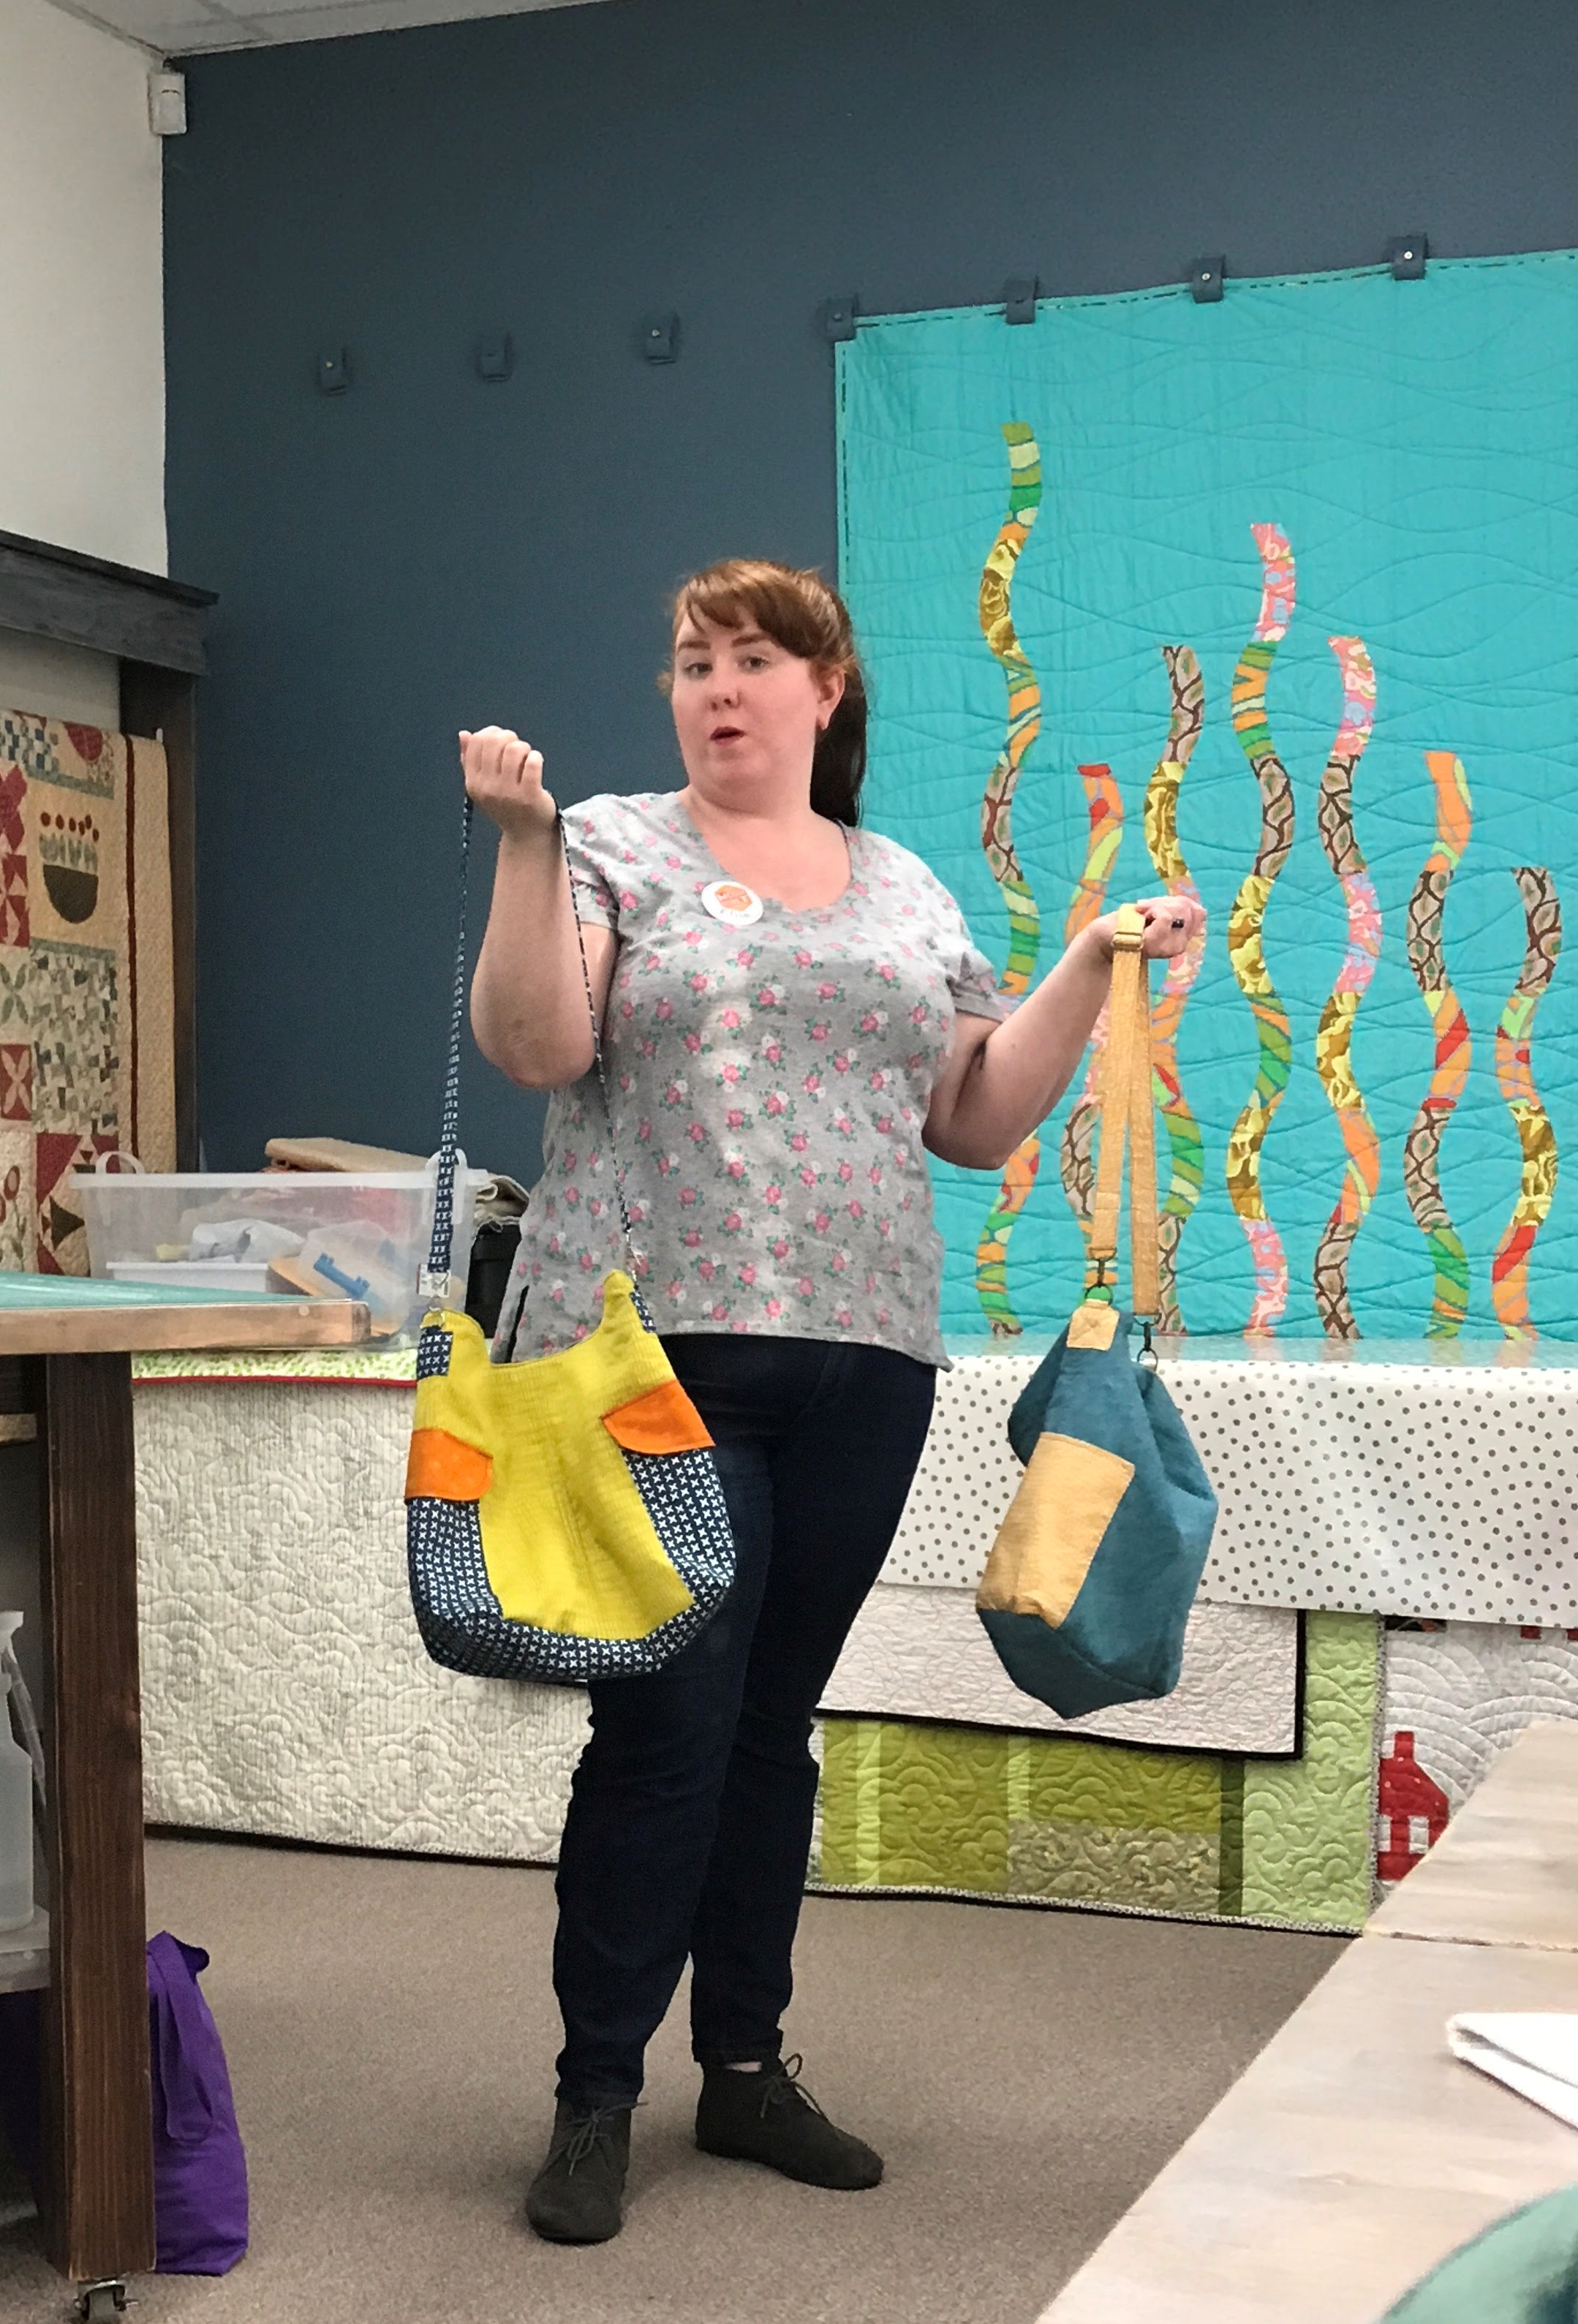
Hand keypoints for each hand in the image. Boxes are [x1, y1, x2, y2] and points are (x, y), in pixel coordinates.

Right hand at [460, 726, 557, 840]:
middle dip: (509, 738)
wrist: (526, 835)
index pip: (477, 742)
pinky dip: (536, 758)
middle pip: (495, 742)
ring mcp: (508, 793)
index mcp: (474, 782)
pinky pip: (533, 763)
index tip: (503, 740)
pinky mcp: (530, 795)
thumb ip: (470, 760)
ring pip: (514, 749)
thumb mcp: (483, 786)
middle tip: (518, 748)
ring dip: (524, 748)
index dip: (492, 733)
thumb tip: (464, 734)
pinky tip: (536, 763)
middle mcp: (488, 788)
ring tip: (527, 756)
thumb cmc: (506, 806)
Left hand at [1086, 895, 1207, 964]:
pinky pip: (1165, 918)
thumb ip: (1180, 909)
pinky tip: (1139, 915)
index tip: (1157, 907)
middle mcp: (1180, 946)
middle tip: (1146, 910)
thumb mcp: (1159, 911)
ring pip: (1179, 912)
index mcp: (1183, 937)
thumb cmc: (1130, 923)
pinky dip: (1151, 909)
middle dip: (1168, 902)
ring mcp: (1169, 948)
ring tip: (1142, 914)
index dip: (1178, 902)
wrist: (1105, 934)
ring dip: (1157, 905)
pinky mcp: (1155, 946)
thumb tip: (1201, 911)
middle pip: (1190, 910)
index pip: (1198, 912)